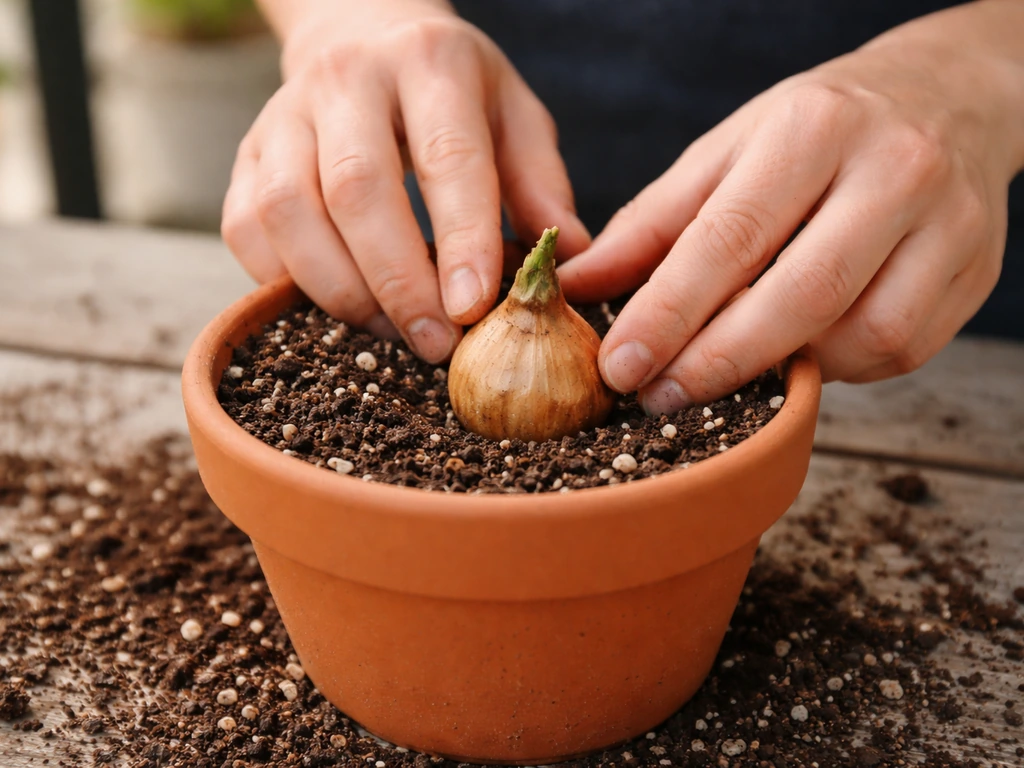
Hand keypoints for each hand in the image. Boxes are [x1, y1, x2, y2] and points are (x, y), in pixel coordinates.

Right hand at [222, 0, 589, 361]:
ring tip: (392, 332)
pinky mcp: (246, 156)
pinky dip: (284, 283)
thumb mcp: (514, 116)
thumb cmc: (452, 94)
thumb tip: (569, 262)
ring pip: (289, 214)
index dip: (460, 239)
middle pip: (356, 189)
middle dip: (398, 282)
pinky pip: (246, 230)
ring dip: (340, 290)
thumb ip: (540, 184)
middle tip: (435, 343)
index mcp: (430, 62)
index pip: (446, 157)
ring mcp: (283, 116)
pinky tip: (339, 307)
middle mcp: (347, 80)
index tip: (473, 309)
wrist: (363, 39)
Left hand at [560, 1, 1023, 412]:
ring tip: (739, 358)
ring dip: (787, 366)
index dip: (669, 312)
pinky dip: (842, 365)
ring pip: (859, 335)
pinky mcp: (976, 270)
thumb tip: (578, 285)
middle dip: (717, 361)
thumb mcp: (727, 153)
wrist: (945, 99)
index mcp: (811, 129)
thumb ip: (651, 224)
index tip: (621, 366)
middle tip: (658, 397)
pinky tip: (809, 344)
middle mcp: (890, 170)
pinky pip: (901, 351)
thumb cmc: (815, 132)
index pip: (729, 236)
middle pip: (799, 295)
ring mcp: (947, 222)